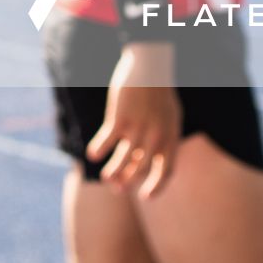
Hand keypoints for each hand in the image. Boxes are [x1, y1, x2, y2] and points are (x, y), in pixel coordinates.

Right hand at [85, 42, 179, 197]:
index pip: (166, 171)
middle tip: (118, 188)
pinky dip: (98, 150)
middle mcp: (156, 137)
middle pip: (141, 169)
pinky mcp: (120, 119)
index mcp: (170, 137)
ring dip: (113, 173)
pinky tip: (92, 153)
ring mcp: (138, 129)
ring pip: (123, 161)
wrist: (149, 66)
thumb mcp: (168, 117)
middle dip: (128, 181)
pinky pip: (106, 142)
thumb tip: (146, 162)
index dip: (156, 187)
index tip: (145, 197)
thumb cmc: (158, 93)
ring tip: (106, 177)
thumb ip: (161, 140)